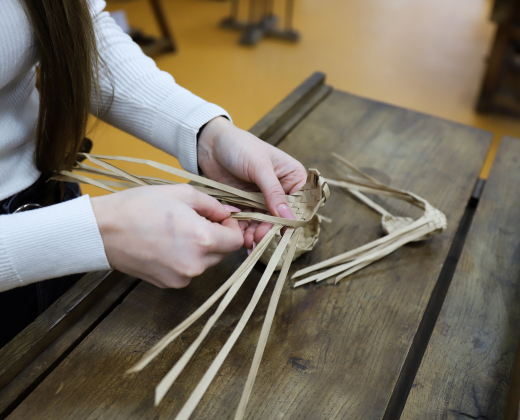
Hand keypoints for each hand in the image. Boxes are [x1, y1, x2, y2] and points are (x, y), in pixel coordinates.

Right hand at [90, 184, 243, 287]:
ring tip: (178, 231)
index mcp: (202, 240)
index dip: (232, 227)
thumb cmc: (139, 207)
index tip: (220, 218)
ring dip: (202, 248)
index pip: (237, 241)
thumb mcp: (181, 194)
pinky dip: (186, 258)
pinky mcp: (169, 284)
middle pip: (223, 253)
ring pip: (207, 263)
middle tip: (196, 220)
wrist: (102, 231)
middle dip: (217, 237)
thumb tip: (230, 213)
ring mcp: (181, 278)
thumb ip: (213, 205)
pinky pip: (189, 270)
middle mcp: (195, 265)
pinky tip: (167, 244)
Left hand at [197, 117, 306, 248]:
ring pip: (264, 222)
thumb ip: (273, 192)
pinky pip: (249, 221)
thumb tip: (287, 216)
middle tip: (258, 238)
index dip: (291, 220)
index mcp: (292, 177)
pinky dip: (245, 230)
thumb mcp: (259, 166)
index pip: (298, 204)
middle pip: (280, 217)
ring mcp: (262, 199)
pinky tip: (240, 237)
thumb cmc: (239, 145)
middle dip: (269, 229)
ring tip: (247, 241)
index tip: (282, 233)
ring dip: (256, 233)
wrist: (210, 143)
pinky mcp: (246, 204)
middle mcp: (280, 190)